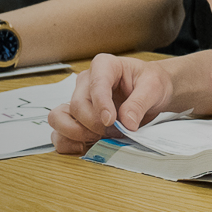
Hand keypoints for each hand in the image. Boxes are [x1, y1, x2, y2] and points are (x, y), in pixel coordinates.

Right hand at [51, 54, 178, 153]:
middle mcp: (86, 82)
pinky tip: (85, 146)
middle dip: (94, 124)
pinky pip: (59, 132)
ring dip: (77, 133)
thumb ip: (140, 103)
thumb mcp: (152, 87)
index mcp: (104, 66)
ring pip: (59, 118)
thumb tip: (127, 122)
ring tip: (100, 137)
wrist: (151, 92)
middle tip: (115, 132)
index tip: (111, 120)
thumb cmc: (149, 83)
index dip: (101, 104)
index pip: (96, 85)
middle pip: (77, 105)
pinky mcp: (76, 118)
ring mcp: (78, 100)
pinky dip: (68, 142)